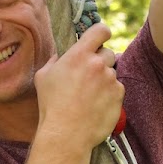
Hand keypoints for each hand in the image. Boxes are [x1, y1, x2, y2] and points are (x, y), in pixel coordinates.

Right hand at [34, 23, 123, 149]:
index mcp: (79, 55)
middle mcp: (98, 64)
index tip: (99, 39)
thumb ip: (55, 61)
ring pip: (112, 72)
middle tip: (88, 75)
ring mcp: (111, 80)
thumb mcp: (43, 77)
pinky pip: (117, 89)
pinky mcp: (119, 95)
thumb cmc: (51, 105)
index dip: (102, 32)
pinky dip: (109, 94)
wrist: (66, 133)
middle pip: (108, 52)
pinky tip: (96, 104)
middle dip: (100, 61)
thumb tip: (61, 57)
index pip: (101, 30)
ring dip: (104, 79)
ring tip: (89, 95)